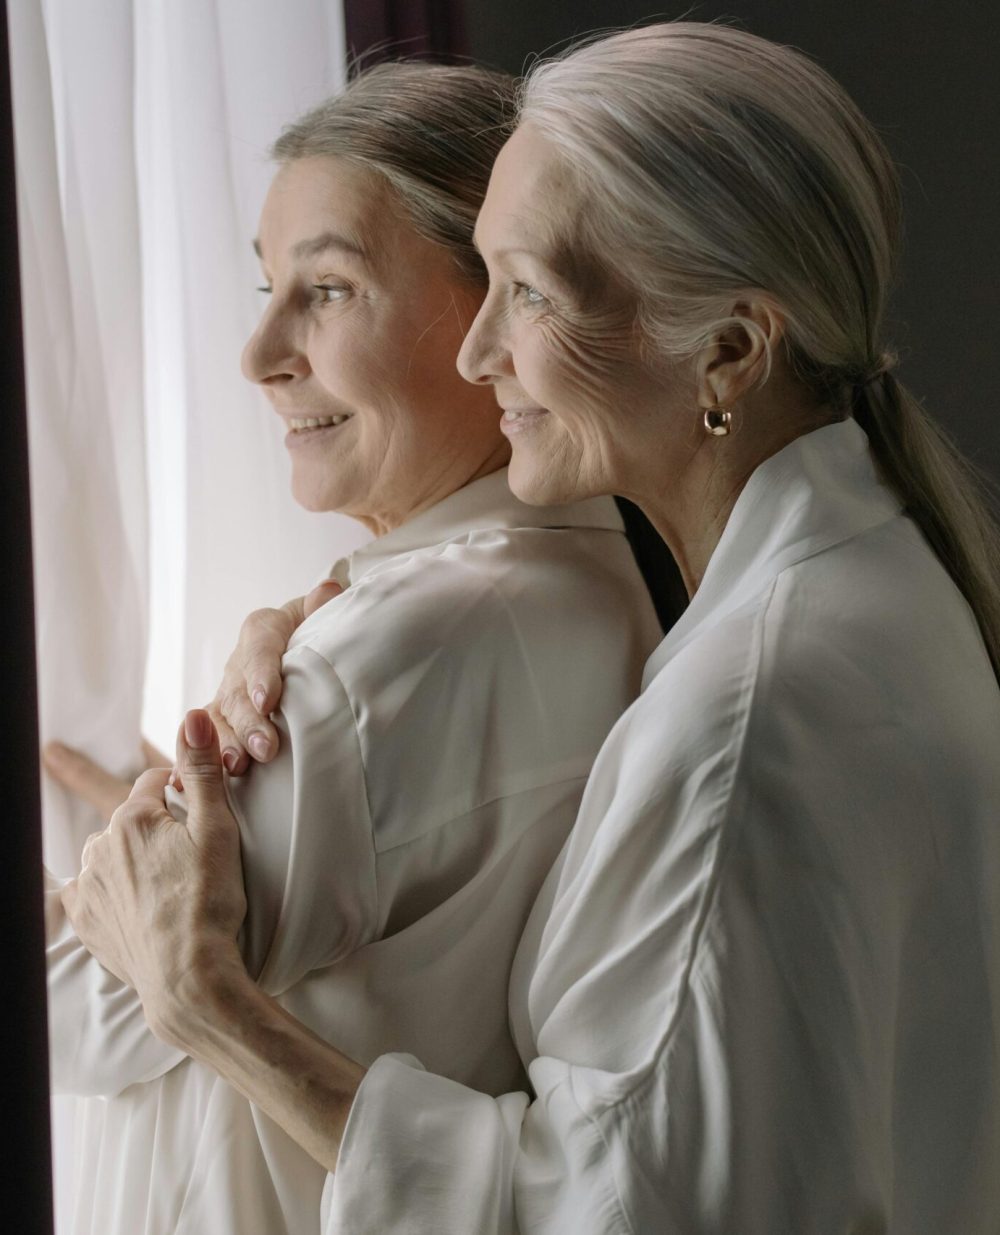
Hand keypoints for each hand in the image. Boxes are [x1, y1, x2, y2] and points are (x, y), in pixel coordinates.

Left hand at [62, 709, 247, 1043]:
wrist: (187, 978)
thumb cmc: (209, 903)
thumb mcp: (217, 830)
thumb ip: (202, 770)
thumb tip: (192, 715)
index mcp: (134, 818)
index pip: (155, 782)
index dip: (182, 789)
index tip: (201, 808)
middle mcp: (101, 846)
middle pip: (133, 818)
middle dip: (158, 827)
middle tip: (191, 856)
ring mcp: (88, 885)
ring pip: (113, 853)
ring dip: (135, 858)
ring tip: (170, 885)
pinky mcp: (83, 919)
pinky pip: (95, 890)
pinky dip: (116, 891)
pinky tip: (142, 905)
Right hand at [206, 579, 341, 775]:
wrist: (299, 656)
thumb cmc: (313, 637)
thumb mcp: (319, 620)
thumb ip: (322, 610)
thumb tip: (329, 590)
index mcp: (262, 631)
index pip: (260, 647)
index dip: (262, 674)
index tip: (269, 700)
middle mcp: (237, 663)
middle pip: (237, 692)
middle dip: (249, 722)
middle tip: (265, 748)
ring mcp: (224, 694)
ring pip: (216, 720)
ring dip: (224, 745)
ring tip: (236, 767)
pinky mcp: (218, 722)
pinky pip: (200, 741)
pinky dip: (190, 762)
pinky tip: (184, 781)